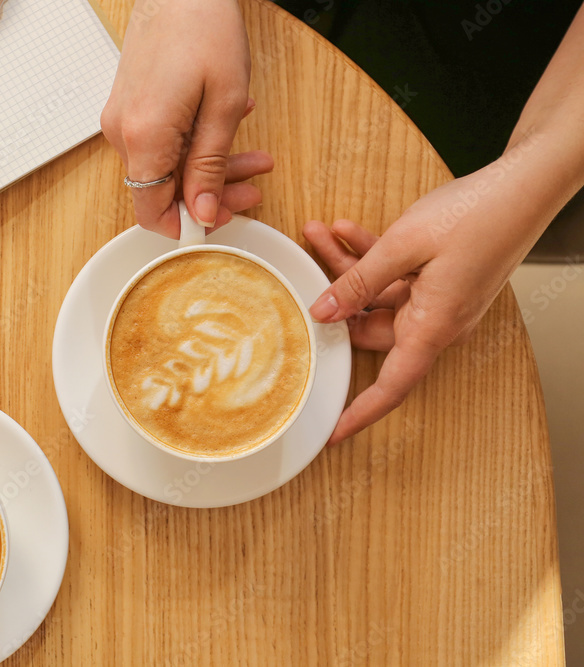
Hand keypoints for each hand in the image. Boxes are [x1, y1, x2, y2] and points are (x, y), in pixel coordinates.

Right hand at [100, 0, 271, 237]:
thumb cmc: (202, 29)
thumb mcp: (222, 104)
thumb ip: (209, 165)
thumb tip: (202, 211)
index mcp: (143, 137)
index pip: (152, 212)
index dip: (186, 226)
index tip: (218, 221)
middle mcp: (122, 133)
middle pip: (164, 191)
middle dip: (212, 195)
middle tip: (253, 189)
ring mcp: (122, 120)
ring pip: (167, 167)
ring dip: (210, 167)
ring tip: (255, 157)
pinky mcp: (129, 109)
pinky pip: (161, 144)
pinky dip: (193, 145)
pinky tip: (224, 128)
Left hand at [304, 163, 548, 444]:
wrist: (524, 183)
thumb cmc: (477, 215)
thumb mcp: (403, 247)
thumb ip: (359, 282)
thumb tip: (324, 312)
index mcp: (433, 327)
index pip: (392, 386)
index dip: (360, 412)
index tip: (332, 431)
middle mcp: (437, 320)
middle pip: (371, 327)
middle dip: (335, 297)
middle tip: (305, 265)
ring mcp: (440, 298)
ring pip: (378, 295)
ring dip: (347, 267)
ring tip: (317, 233)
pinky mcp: (441, 277)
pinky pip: (396, 276)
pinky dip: (371, 256)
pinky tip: (345, 230)